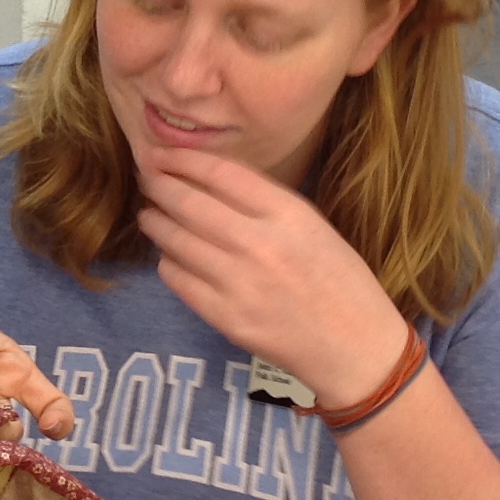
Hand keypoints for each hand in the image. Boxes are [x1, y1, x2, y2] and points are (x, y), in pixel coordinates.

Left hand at [134, 145, 409, 409]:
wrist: (354, 346)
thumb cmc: (338, 279)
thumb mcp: (311, 225)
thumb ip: (264, 200)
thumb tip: (207, 175)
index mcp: (289, 214)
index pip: (220, 174)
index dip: (181, 159)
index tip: (160, 153)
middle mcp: (260, 244)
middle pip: (189, 203)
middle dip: (158, 185)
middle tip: (145, 178)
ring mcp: (239, 284)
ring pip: (175, 241)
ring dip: (155, 222)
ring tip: (149, 214)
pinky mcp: (225, 318)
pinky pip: (178, 280)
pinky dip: (168, 261)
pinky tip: (170, 254)